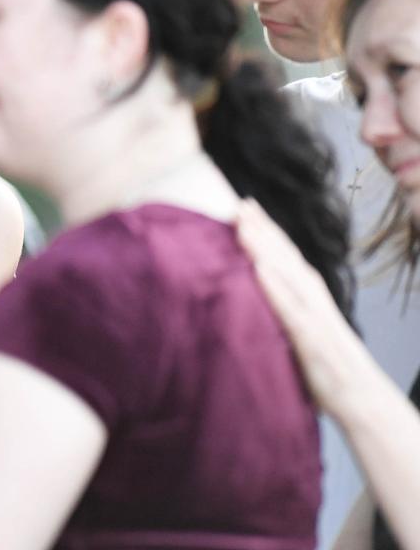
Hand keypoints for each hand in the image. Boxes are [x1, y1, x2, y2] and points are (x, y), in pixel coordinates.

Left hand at [234, 198, 376, 413]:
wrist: (365, 402)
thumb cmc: (330, 374)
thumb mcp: (304, 339)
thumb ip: (286, 319)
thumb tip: (258, 308)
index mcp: (312, 301)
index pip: (287, 259)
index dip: (268, 234)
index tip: (247, 211)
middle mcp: (315, 302)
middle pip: (287, 258)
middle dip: (264, 229)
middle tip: (240, 202)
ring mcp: (315, 318)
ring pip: (287, 274)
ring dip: (265, 247)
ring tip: (243, 223)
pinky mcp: (312, 339)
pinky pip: (291, 309)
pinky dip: (275, 286)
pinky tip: (258, 267)